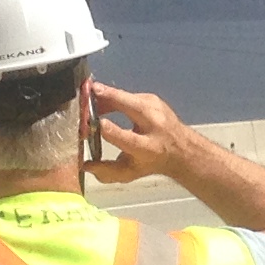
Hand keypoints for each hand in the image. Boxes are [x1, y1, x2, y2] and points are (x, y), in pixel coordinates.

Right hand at [81, 79, 195, 186]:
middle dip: (110, 97)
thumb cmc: (150, 162)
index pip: (128, 138)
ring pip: (128, 96)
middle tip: (88, 92)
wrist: (180, 148)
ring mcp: (155, 108)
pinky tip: (100, 100)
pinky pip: (128, 95)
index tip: (94, 125)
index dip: (110, 131)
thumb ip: (106, 171)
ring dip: (106, 94)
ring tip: (87, 96)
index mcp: (147, 148)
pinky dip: (112, 96)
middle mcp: (154, 126)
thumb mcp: (128, 172)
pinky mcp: (152, 98)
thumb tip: (85, 165)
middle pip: (132, 107)